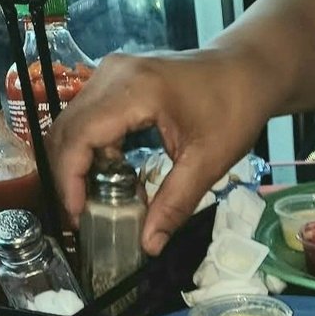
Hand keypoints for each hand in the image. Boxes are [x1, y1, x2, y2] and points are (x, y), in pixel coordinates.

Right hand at [48, 50, 264, 253]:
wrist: (247, 70)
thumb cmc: (234, 109)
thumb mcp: (208, 162)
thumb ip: (175, 204)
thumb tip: (149, 245)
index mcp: (134, 90)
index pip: (79, 135)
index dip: (69, 178)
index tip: (77, 215)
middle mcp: (113, 74)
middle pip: (67, 128)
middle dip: (68, 176)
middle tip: (81, 216)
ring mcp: (112, 72)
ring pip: (73, 123)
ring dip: (77, 163)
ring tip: (94, 201)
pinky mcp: (116, 79)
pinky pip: (89, 116)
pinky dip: (92, 149)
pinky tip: (111, 177)